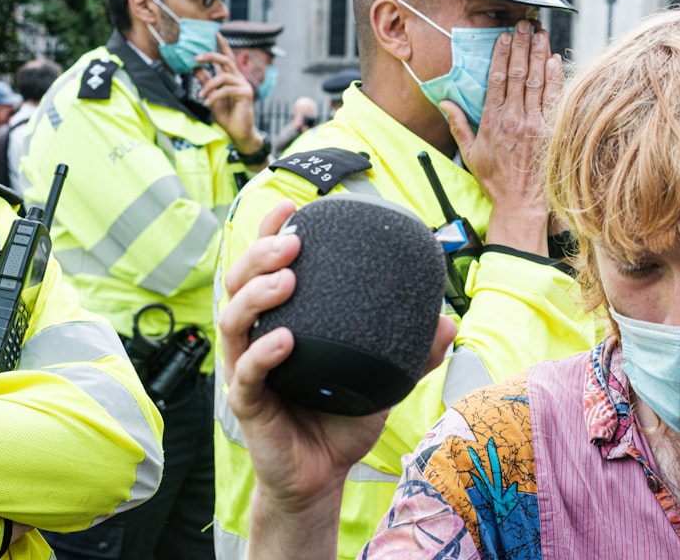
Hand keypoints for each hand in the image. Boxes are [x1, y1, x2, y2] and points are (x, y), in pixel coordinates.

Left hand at [194, 34, 260, 150]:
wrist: (238, 133)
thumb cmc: (227, 116)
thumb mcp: (211, 97)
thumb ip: (206, 82)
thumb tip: (196, 69)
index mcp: (232, 78)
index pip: (227, 57)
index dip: (222, 45)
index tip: (216, 33)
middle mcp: (239, 79)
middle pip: (226, 60)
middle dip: (210, 56)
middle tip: (196, 57)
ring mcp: (243, 86)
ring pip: (223, 76)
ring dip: (208, 86)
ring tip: (201, 96)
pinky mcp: (245, 94)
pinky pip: (226, 90)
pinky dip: (213, 96)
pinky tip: (207, 103)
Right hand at [219, 202, 455, 555]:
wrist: (321, 475)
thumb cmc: (342, 418)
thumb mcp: (383, 379)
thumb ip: (413, 351)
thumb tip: (446, 319)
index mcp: (279, 319)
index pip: (265, 267)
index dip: (270, 232)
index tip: (295, 206)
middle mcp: (254, 337)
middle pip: (238, 281)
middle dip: (259, 252)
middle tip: (293, 240)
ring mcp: (246, 369)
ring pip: (232, 320)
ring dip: (257, 293)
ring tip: (287, 277)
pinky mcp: (247, 403)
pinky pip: (247, 373)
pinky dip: (262, 353)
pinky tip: (284, 340)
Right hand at [445, 20, 562, 253]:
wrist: (521, 203)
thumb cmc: (496, 180)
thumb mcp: (469, 153)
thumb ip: (458, 124)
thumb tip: (445, 102)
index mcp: (493, 121)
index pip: (497, 79)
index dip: (501, 54)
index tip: (504, 37)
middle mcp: (514, 118)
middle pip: (518, 73)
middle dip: (522, 45)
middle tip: (525, 24)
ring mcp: (534, 124)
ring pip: (537, 81)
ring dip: (539, 54)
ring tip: (540, 33)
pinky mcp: (550, 131)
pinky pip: (554, 98)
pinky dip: (555, 78)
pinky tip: (555, 61)